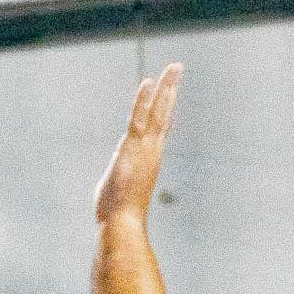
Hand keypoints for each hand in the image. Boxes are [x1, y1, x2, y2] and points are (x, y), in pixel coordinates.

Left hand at [95, 63, 181, 225]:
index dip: (163, 107)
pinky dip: (143, 101)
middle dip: (171, 90)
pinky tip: (149, 83)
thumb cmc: (117, 217)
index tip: (169, 91)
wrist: (121, 226)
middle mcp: (151, 151)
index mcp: (147, 159)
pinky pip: (139, 118)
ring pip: (158, 112)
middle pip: (163, 114)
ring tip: (174, 68)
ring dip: (166, 89)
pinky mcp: (133, 149)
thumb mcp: (118, 192)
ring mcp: (144, 149)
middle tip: (178, 68)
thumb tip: (115, 179)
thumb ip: (118, 177)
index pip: (158, 127)